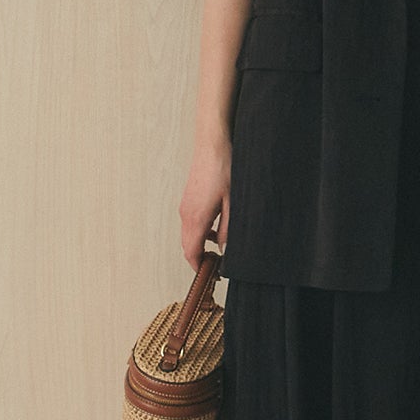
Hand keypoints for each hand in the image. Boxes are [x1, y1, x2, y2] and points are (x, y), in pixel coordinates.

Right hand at [180, 141, 232, 268]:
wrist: (212, 144)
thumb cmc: (224, 169)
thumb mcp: (234, 203)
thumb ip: (228, 229)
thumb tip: (226, 248)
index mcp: (196, 218)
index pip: (191, 252)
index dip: (199, 267)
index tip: (210, 275)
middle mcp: (186, 214)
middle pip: (187, 246)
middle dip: (199, 259)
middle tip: (216, 267)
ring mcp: (185, 206)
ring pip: (188, 235)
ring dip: (200, 245)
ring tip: (218, 251)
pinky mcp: (188, 199)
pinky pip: (190, 223)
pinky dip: (199, 232)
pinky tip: (216, 229)